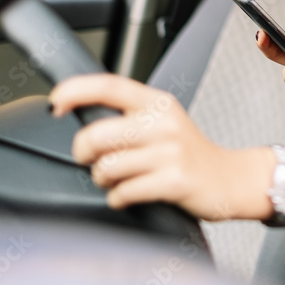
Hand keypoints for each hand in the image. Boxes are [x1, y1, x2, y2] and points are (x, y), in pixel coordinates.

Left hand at [49, 74, 266, 219]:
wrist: (229, 178)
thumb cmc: (188, 152)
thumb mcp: (163, 121)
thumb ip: (128, 114)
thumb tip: (78, 112)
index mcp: (157, 102)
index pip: (109, 86)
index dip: (75, 90)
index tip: (55, 102)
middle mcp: (164, 122)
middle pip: (96, 135)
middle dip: (83, 153)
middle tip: (92, 159)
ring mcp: (170, 152)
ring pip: (106, 168)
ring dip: (103, 180)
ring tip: (119, 179)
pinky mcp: (174, 181)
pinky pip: (123, 193)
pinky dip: (119, 198)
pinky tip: (132, 193)